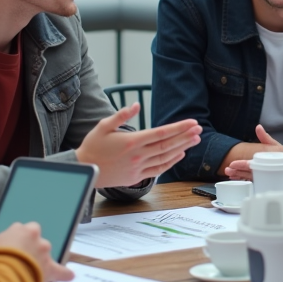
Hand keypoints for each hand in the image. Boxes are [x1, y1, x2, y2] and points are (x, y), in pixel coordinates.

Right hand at [0, 221, 74, 281]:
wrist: (2, 274)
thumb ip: (0, 241)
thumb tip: (1, 244)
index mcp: (20, 229)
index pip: (23, 230)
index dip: (18, 241)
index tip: (13, 248)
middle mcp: (35, 236)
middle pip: (36, 241)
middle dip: (30, 250)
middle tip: (18, 261)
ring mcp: (44, 251)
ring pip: (45, 255)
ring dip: (39, 262)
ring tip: (27, 272)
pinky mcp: (49, 267)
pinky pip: (61, 271)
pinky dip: (64, 274)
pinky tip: (68, 275)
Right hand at [76, 104, 201, 186]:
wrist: (84, 170)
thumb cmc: (93, 146)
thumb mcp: (103, 126)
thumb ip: (122, 114)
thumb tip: (137, 105)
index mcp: (131, 141)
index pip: (161, 133)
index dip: (179, 127)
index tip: (192, 122)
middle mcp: (137, 155)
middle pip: (167, 145)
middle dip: (185, 136)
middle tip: (199, 129)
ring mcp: (138, 168)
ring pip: (165, 157)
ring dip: (182, 148)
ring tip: (195, 139)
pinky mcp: (137, 177)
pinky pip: (158, 169)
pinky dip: (171, 162)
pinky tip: (180, 154)